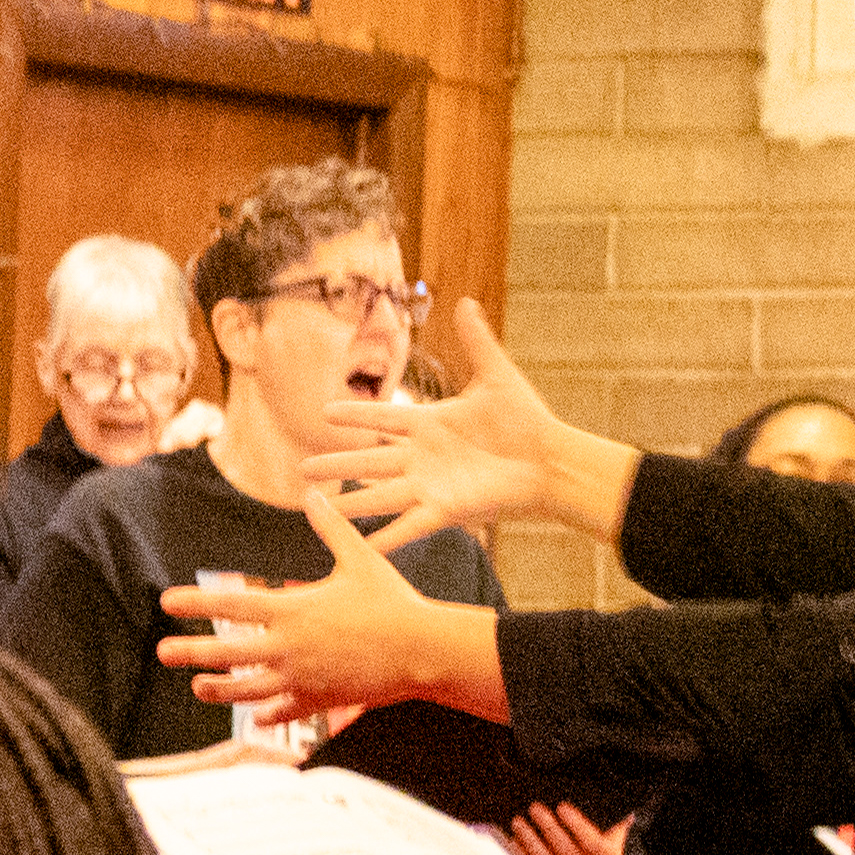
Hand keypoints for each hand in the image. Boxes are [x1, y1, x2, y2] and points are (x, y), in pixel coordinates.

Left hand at [154, 485, 493, 721]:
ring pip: (249, 688)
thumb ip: (331, 527)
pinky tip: (255, 717)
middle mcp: (290, 646)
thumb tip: (314, 492)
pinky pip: (285, 711)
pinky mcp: (319, 700)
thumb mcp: (360, 559)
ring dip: (219, 689)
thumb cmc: (394, 601)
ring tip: (198, 688)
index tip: (168, 601)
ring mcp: (302, 677)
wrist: (423, 650)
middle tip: (163, 652)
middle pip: (229, 651)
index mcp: (293, 609)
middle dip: (192, 652)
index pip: (233, 602)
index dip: (197, 601)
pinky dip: (268, 714)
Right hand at [297, 300, 628, 553]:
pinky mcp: (446, 509)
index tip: (325, 411)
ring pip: (379, 495)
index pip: (381, 418)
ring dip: (349, 503)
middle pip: (369, 460)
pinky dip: (386, 539)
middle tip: (304, 468)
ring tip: (316, 508)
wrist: (550, 460)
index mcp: (429, 424)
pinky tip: (363, 550)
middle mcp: (422, 457)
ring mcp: (430, 485)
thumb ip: (476, 342)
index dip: (354, 415)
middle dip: (337, 465)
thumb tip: (465, 303)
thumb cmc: (525, 419)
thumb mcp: (496, 376)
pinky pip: (409, 525)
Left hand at [501, 800, 629, 854]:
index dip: (577, 825)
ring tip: (519, 823)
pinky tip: (514, 844)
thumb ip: (617, 825)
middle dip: (550, 828)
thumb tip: (618, 807)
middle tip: (535, 808)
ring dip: (531, 842)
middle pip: (568, 853)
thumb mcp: (618, 840)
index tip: (562, 808)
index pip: (594, 844)